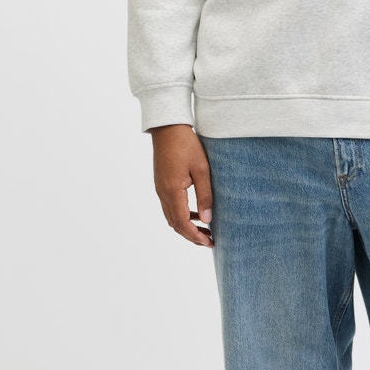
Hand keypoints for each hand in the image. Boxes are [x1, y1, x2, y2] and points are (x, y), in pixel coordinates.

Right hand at [151, 124, 213, 246]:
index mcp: (172, 191)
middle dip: (191, 235)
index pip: (182, 223)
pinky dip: (181, 214)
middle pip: (175, 224)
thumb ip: (205, 195)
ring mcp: (160, 189)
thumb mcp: (201, 169)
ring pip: (171, 216)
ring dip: (186, 226)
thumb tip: (207, 220)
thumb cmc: (187, 145)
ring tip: (204, 229)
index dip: (195, 236)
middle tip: (209, 240)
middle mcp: (163, 193)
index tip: (209, 242)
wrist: (168, 128)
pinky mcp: (161, 183)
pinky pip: (170, 206)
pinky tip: (195, 212)